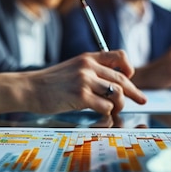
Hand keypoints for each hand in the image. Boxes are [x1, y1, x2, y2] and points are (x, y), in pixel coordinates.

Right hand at [0, 50, 146, 115]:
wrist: (28, 89)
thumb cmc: (49, 83)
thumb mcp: (72, 69)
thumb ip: (90, 72)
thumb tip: (111, 84)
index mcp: (87, 58)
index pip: (119, 56)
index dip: (129, 68)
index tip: (131, 78)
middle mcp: (88, 67)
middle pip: (122, 79)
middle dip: (134, 92)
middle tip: (142, 100)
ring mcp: (85, 81)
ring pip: (117, 94)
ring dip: (119, 106)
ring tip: (114, 111)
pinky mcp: (81, 96)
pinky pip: (106, 106)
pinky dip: (107, 113)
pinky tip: (103, 115)